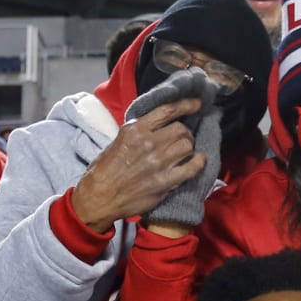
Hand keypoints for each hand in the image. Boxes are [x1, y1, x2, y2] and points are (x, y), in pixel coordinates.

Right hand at [70, 71, 213, 232]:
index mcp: (135, 129)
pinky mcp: (164, 181)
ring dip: (190, 147)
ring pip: (187, 146)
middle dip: (186, 133)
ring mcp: (158, 162)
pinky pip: (191, 168)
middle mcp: (148, 143)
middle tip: (184, 139)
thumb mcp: (118, 140)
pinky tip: (200, 160)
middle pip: (181, 129)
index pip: (167, 110)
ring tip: (186, 151)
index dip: (186, 105)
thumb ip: (139, 131)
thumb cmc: (105, 169)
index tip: (197, 103)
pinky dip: (199, 162)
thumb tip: (158, 126)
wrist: (99, 196)